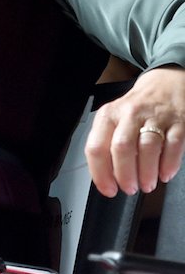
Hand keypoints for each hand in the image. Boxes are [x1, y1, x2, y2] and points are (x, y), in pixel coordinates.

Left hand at [85, 66, 184, 196]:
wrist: (165, 84)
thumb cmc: (136, 109)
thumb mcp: (115, 119)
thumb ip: (108, 143)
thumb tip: (106, 177)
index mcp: (108, 116)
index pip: (96, 146)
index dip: (100, 173)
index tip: (108, 189)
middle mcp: (129, 114)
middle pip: (122, 148)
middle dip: (125, 174)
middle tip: (129, 189)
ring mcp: (155, 117)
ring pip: (147, 148)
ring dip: (147, 172)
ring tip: (147, 185)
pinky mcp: (178, 122)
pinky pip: (174, 145)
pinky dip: (169, 164)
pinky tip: (165, 175)